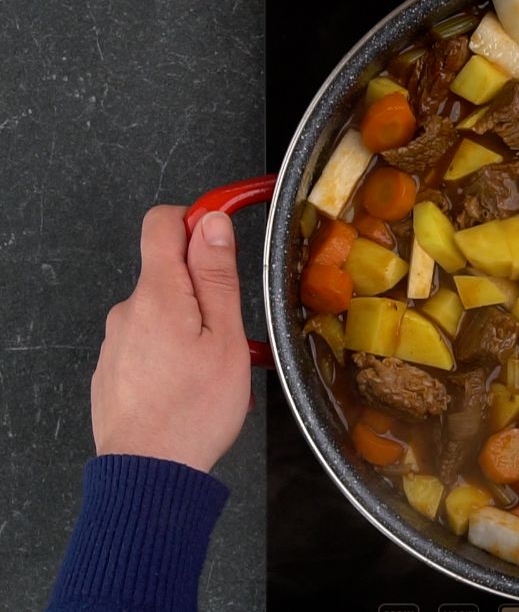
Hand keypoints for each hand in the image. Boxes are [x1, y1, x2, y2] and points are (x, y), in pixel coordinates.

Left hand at [91, 206, 250, 472]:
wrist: (150, 473)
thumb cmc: (195, 410)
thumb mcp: (225, 337)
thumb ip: (217, 276)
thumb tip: (210, 221)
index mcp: (158, 294)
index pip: (162, 222)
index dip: (195, 221)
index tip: (222, 242)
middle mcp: (127, 311)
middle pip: (165, 272)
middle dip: (201, 290)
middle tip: (230, 332)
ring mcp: (114, 342)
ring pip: (159, 313)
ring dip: (187, 327)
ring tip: (212, 369)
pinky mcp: (111, 370)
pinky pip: (146, 345)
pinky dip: (169, 355)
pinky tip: (188, 388)